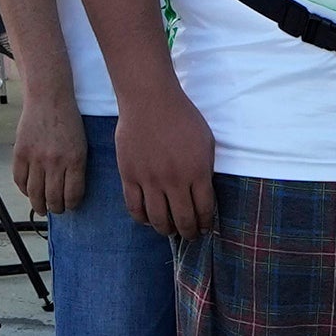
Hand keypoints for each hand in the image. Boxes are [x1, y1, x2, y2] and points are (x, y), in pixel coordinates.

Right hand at [9, 87, 93, 214]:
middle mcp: (55, 162)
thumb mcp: (81, 145)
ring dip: (38, 205)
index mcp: (75, 160)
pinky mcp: (20, 153)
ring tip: (41, 207)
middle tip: (56, 209)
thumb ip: (76, 168)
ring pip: (35, 193)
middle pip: (53, 198)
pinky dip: (23, 190)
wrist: (48, 99)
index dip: (71, 205)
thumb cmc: (68, 121)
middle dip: (56, 208)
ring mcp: (36, 158)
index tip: (70, 206)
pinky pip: (19, 180)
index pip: (73, 194)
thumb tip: (70, 192)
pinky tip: (28, 191)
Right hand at [119, 85, 219, 241]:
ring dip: (166, 229)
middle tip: (190, 234)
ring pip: (158, 219)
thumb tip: (204, 194)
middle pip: (183, 220)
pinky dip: (142, 218)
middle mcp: (174, 180)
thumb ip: (206, 170)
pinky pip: (134, 208)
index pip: (204, 210)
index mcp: (197, 172)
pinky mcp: (129, 176)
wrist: (150, 101)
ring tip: (170, 229)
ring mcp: (149, 180)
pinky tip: (149, 218)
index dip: (206, 224)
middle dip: (189, 232)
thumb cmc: (182, 117)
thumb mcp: (206, 142)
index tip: (205, 229)